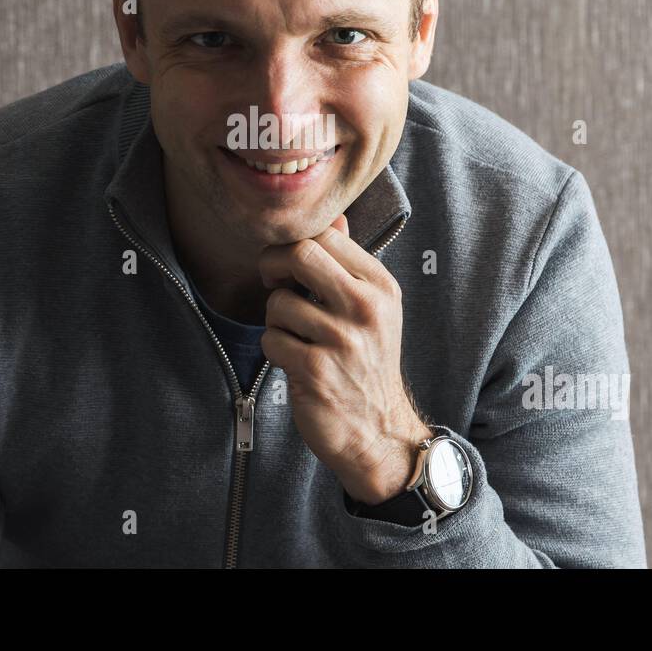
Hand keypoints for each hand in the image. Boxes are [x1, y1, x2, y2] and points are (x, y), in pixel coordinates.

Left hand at [258, 214, 433, 504]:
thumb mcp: (374, 310)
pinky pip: (271, 340)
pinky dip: (275, 350)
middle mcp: (365, 308)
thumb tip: (336, 220)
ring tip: (296, 337)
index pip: (326, 235)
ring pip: (278, 302)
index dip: (293, 244)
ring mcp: (342, 340)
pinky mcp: (316, 370)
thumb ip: (350, 264)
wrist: (379, 430)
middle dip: (272, 265)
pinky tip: (295, 363)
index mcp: (380, 286)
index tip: (286, 264)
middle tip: (272, 283)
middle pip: (300, 254)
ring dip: (275, 321)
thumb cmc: (368, 364)